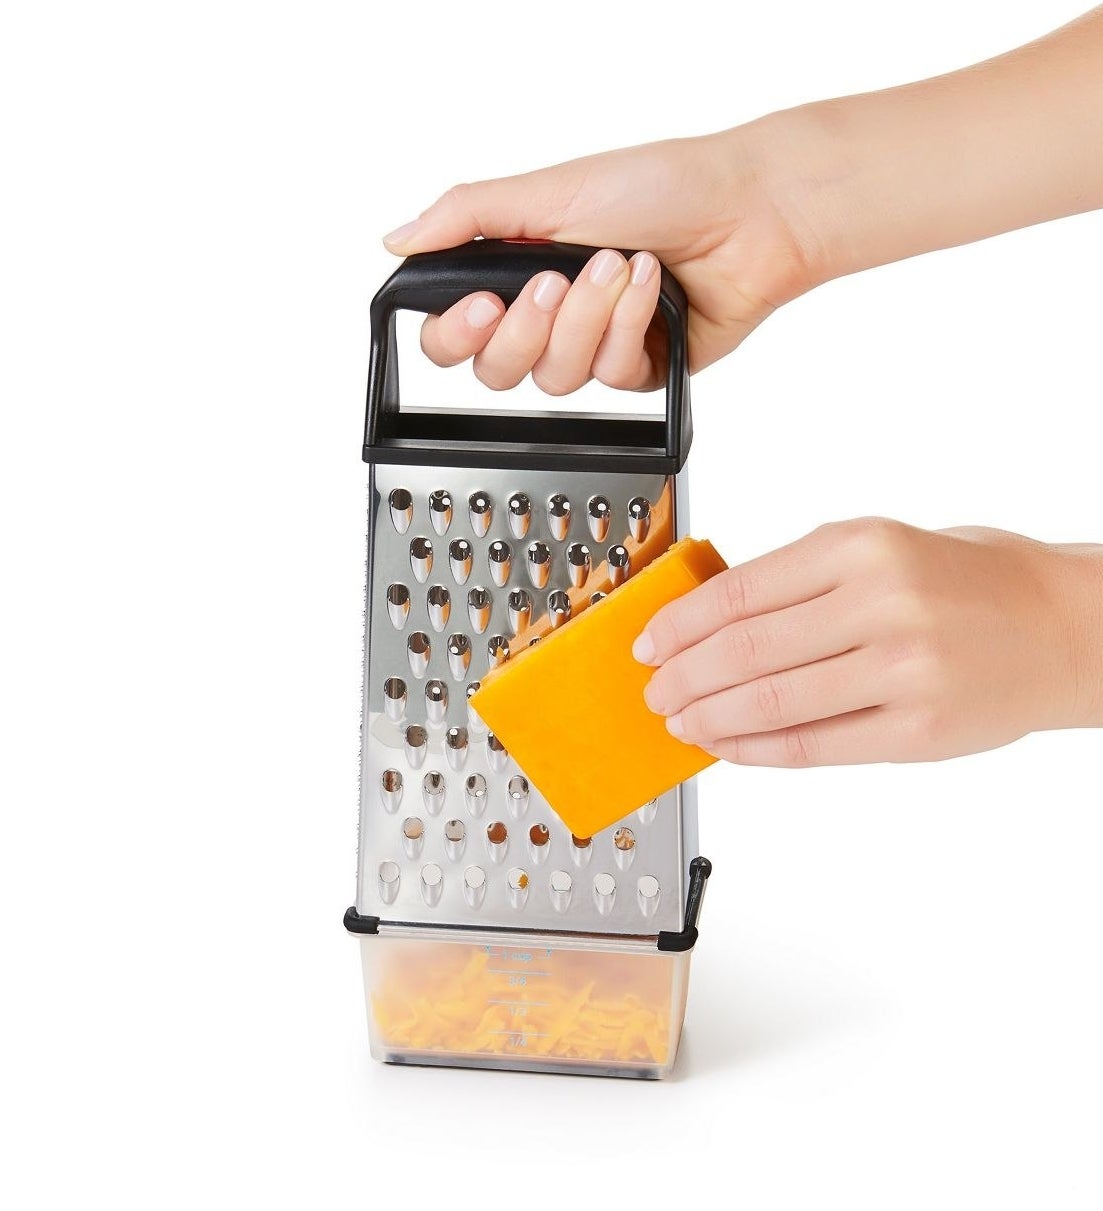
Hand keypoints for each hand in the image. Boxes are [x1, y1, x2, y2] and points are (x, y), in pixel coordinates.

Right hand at [381, 10, 1102, 396]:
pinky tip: (651, 290)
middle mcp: (548, 319)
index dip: (457, 336)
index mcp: (514, 273)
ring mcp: (591, 349)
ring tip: (620, 267)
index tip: (479, 305)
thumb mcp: (550, 189)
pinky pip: (610, 380)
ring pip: (556, 380)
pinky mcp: (635, 372)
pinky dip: (630, 328)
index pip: (453, 338)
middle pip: (498, 372)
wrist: (746, 213)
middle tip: (558, 279)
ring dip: (589, 319)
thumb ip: (466, 217)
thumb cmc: (659, 186)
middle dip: (531, 327)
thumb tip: (396, 240)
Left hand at [633, 519, 1102, 766]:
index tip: (648, 642)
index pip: (740, 591)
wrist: (1061, 624)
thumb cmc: (964, 581)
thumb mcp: (879, 548)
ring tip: (680, 722)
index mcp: (861, 547)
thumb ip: (800, 581)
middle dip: (683, 676)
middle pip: (745, 649)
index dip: (680, 623)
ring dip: (709, 717)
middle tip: (655, 690)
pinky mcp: (917, 729)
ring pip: (771, 701)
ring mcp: (901, 670)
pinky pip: (814, 745)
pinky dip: (758, 749)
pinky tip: (729, 746)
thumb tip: (712, 620)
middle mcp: (880, 603)